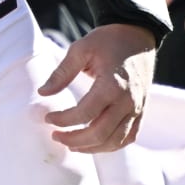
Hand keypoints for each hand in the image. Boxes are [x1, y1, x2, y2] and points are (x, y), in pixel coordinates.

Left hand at [41, 23, 157, 153]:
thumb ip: (61, 73)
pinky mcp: (141, 111)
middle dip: (74, 140)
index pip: (85, 113)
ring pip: (115, 141)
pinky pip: (128, 137)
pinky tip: (94, 143)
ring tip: (71, 144)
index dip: (64, 120)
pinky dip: (111, 145)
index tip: (48, 118)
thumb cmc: (108, 40)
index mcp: (112, 85)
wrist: (138, 36)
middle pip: (100, 133)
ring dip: (91, 148)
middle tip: (56, 136)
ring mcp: (137, 109)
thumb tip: (43, 93)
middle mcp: (128, 101)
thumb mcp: (81, 49)